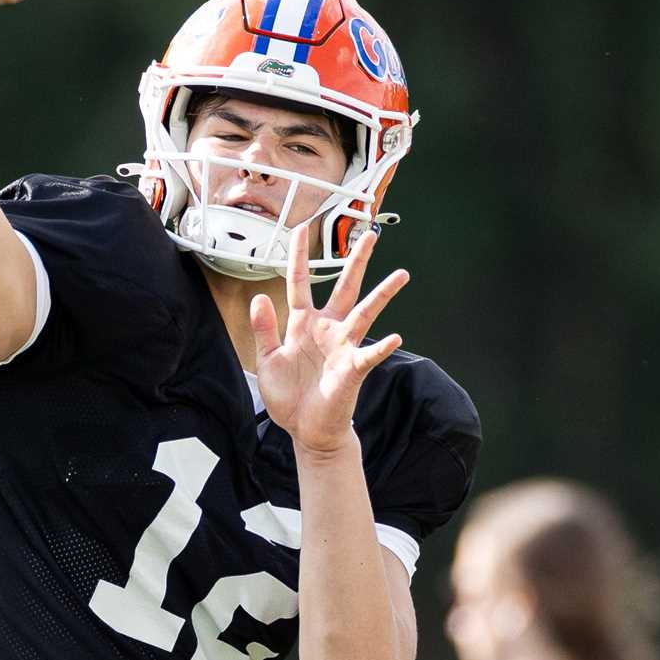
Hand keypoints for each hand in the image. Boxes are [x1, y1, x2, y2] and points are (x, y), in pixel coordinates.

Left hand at [251, 223, 408, 454]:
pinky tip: (394, 337)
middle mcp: (327, 329)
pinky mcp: (352, 369)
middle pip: (344, 287)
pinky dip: (381, 347)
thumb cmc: (289, 397)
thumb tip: (258, 297)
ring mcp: (343, 347)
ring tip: (401, 275)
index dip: (299, 257)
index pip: (299, 284)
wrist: (306, 430)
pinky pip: (369, 355)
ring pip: (365, 313)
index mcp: (303, 325)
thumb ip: (264, 329)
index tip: (300, 228)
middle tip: (370, 235)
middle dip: (357, 262)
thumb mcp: (267, 361)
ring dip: (383, 294)